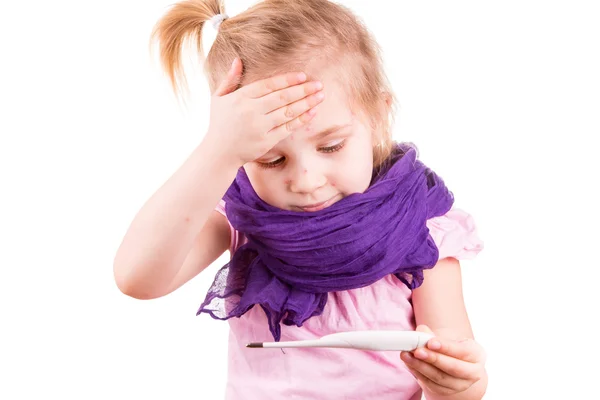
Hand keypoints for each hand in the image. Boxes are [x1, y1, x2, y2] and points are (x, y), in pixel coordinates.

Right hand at [205, 58, 324, 165]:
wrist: (218, 153)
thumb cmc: (219, 124)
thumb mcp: (218, 98)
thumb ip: (230, 79)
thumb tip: (238, 59)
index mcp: (241, 98)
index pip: (268, 85)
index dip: (287, 80)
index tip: (302, 76)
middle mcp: (251, 111)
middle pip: (282, 97)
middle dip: (303, 90)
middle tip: (318, 84)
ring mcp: (260, 127)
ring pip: (288, 112)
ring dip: (307, 103)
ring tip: (320, 96)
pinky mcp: (267, 141)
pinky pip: (288, 128)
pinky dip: (301, 120)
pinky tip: (312, 112)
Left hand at [400, 325, 486, 395]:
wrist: (452, 361)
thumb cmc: (450, 347)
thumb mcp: (446, 337)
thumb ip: (432, 333)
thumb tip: (420, 331)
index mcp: (476, 354)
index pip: (462, 351)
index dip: (446, 347)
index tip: (430, 342)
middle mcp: (472, 372)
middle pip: (453, 368)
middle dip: (433, 359)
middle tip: (417, 351)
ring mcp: (460, 385)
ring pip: (440, 378)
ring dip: (421, 366)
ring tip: (407, 355)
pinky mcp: (447, 391)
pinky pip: (431, 384)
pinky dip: (418, 373)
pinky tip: (410, 363)